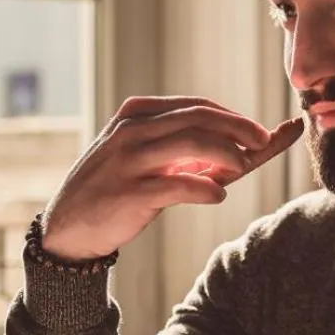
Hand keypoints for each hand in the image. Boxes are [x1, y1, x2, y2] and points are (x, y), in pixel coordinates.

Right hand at [40, 95, 303, 260]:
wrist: (69, 228)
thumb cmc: (119, 191)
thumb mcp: (148, 160)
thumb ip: (190, 152)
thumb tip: (251, 149)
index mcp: (137, 114)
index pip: (197, 106)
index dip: (234, 118)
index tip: (262, 133)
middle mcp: (132, 130)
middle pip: (199, 118)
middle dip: (239, 128)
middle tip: (265, 142)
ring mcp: (128, 160)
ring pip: (192, 143)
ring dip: (228, 154)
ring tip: (243, 167)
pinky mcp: (129, 192)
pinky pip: (177, 185)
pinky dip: (205, 189)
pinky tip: (218, 196)